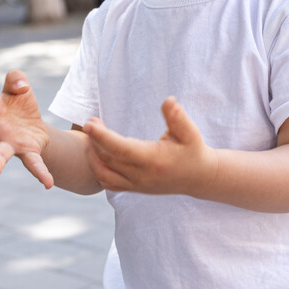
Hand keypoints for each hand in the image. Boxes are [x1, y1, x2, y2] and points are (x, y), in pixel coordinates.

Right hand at [0, 71, 52, 187]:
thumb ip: (16, 78)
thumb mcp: (18, 85)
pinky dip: (40, 173)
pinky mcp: (27, 152)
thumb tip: (22, 87)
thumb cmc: (18, 104)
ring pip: (0, 153)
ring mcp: (9, 143)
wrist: (34, 127)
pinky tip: (48, 183)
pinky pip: (33, 164)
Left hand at [83, 96, 215, 194]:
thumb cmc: (193, 151)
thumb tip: (168, 100)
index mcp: (153, 160)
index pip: (121, 149)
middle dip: (94, 140)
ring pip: (103, 173)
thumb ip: (178, 117)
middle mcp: (142, 175)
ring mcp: (136, 184)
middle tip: (91, 121)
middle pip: (107, 159)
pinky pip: (108, 183)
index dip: (102, 136)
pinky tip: (96, 155)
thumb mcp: (191, 133)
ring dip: (91, 156)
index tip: (89, 123)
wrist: (199, 178)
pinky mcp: (134, 188)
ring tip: (90, 138)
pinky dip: (97, 170)